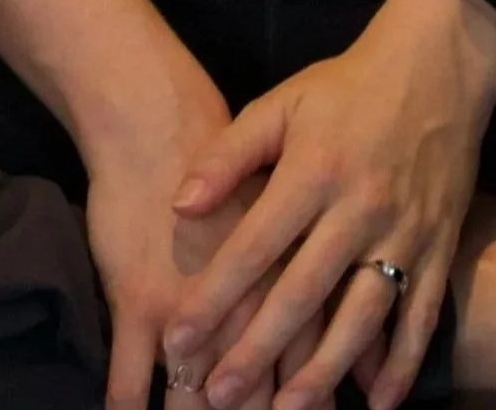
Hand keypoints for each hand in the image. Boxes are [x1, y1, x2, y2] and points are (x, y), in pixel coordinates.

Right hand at [84, 71, 306, 409]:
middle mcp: (243, 305)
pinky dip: (127, 408)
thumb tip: (367, 356)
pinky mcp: (136, 302)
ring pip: (194, 395)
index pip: (303, 365)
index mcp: (288, 279)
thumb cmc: (228, 160)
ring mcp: (186, 308)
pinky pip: (128, 380)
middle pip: (254, 391)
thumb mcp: (294, 205)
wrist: (157, 115)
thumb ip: (326, 278)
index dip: (306, 397)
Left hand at [158, 0, 495, 409]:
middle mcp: (358, 208)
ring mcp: (404, 232)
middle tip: (218, 396)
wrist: (437, 65)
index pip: (255, 245)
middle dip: (258, 350)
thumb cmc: (347, 86)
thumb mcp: (282, 102)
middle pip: (303, 293)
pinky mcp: (439, 247)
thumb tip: (180, 204)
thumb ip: (231, 155)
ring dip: (324, 371)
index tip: (178, 338)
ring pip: (361, 317)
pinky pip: (421, 317)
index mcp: (313, 170)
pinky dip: (400, 364)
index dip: (215, 295)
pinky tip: (376, 404)